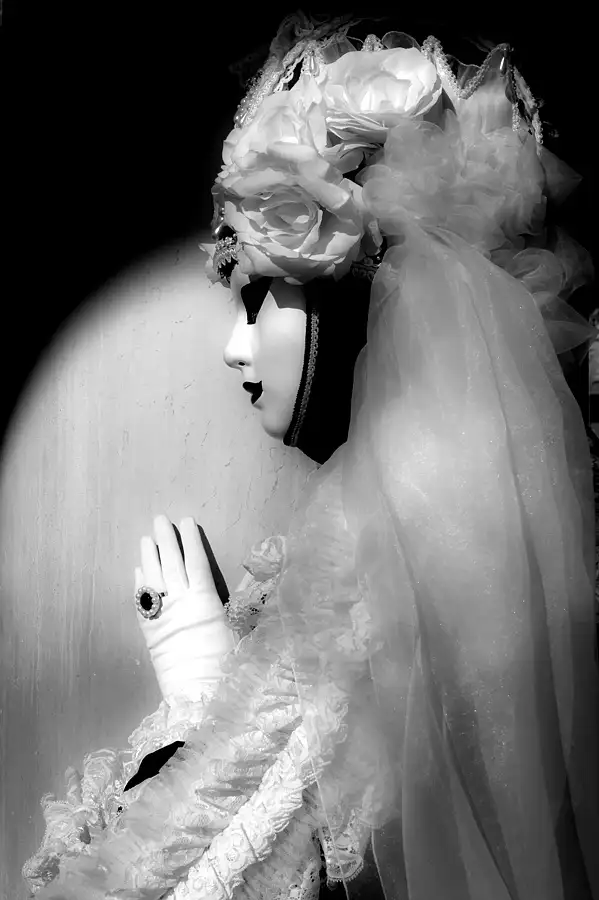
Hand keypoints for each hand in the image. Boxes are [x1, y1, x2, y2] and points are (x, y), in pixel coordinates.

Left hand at [135, 515, 237, 701]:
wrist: (198, 694)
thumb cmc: (227, 662)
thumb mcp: (241, 629)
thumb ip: (244, 603)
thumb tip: (257, 582)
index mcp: (204, 599)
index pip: (196, 562)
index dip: (191, 541)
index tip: (187, 521)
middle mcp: (180, 602)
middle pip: (170, 563)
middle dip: (166, 539)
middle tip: (160, 520)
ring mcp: (161, 615)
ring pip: (152, 578)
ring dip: (148, 556)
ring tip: (145, 539)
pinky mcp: (149, 631)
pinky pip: (141, 601)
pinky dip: (139, 583)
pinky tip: (139, 571)